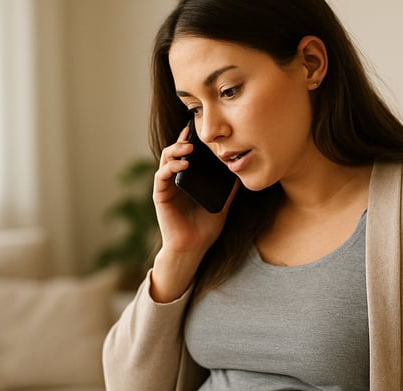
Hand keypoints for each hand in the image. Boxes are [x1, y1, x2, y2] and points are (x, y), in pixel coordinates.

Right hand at [149, 126, 238, 301]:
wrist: (193, 248)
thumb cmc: (205, 229)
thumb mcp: (222, 204)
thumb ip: (229, 190)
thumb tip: (241, 173)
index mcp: (188, 180)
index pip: (187, 155)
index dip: (191, 141)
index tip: (199, 130)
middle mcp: (175, 180)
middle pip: (174, 152)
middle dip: (183, 141)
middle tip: (193, 134)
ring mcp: (166, 187)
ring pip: (166, 160)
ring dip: (176, 150)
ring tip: (189, 147)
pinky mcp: (160, 195)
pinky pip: (162, 176)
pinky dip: (171, 167)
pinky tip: (184, 164)